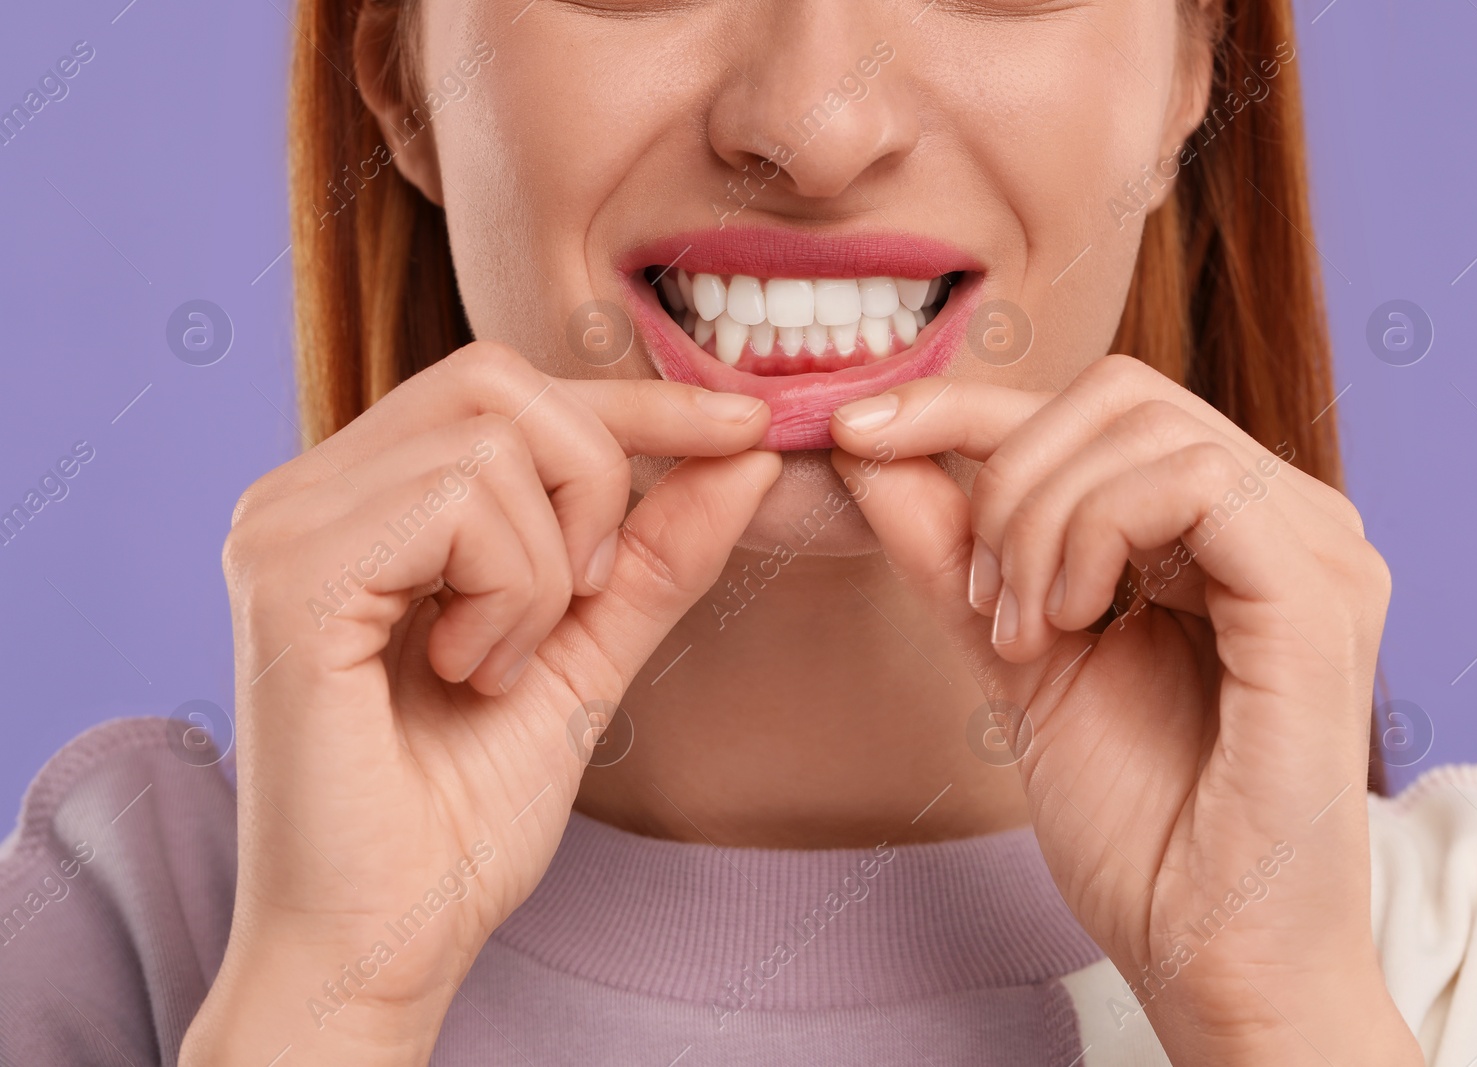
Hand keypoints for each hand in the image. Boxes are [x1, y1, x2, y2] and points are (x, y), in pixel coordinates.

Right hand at [181, 342, 779, 1065]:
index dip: (637, 398)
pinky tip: (465, 673)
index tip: (747, 428)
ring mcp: (284, 524)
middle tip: (578, 604)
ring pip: (493, 438)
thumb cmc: (457, 820)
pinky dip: (509, 592)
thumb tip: (745, 452)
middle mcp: (305, 491)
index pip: (508, 389)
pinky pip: (459, 502)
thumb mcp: (585, 660)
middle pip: (500, 380)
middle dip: (593, 481)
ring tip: (500, 665)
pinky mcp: (289, 572)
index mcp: (360, 502)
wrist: (382, 945)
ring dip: (548, 568)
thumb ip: (654, 555)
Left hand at [830, 355, 1421, 1066]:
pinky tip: (1072, 625)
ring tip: (1026, 635)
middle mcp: (1285, 516)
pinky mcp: (1321, 593)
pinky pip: (1192, 484)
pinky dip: (1096, 535)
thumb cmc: (1138, 823)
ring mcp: (1317, 548)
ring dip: (1040, 520)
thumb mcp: (1017, 656)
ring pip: (1145, 428)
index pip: (1095, 408)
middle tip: (984, 604)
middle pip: (1118, 394)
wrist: (1205, 950)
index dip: (965, 402)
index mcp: (1226, 526)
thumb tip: (872, 451)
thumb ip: (953, 552)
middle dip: (1006, 480)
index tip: (856, 431)